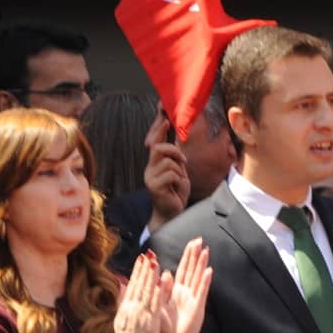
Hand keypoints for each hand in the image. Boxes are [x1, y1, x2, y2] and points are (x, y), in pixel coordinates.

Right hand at [113, 252, 166, 332]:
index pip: (132, 285)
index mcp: (125, 308)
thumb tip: (122, 285)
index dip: (137, 271)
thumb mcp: (120, 319)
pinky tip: (162, 281)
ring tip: (155, 262)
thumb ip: (122, 301)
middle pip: (139, 285)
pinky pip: (156, 304)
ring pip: (147, 292)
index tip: (141, 258)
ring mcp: (141, 315)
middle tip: (149, 254)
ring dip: (152, 276)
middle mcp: (132, 309)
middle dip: (145, 269)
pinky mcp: (151, 322)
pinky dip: (159, 291)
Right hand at [144, 115, 190, 231]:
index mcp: (154, 163)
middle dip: (174, 150)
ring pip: (168, 162)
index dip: (159, 130)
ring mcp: (150, 177)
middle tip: (183, 161)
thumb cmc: (175, 192)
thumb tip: (180, 140)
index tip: (166, 119)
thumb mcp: (178, 171)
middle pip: (158, 148)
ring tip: (179, 180)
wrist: (172, 214)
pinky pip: (171, 174)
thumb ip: (176, 158)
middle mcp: (149, 168)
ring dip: (179, 170)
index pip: (154, 142)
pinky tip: (177, 187)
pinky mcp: (154, 186)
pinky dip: (179, 179)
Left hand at [159, 237, 211, 332]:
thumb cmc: (167, 328)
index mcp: (177, 291)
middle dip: (195, 255)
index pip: (182, 270)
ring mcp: (194, 299)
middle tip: (199, 239)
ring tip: (206, 250)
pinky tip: (209, 270)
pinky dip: (205, 281)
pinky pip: (202, 292)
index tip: (191, 243)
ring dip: (202, 264)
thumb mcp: (160, 305)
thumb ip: (162, 289)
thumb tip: (164, 272)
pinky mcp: (198, 307)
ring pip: (198, 278)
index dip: (187, 257)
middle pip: (192, 270)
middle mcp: (187, 293)